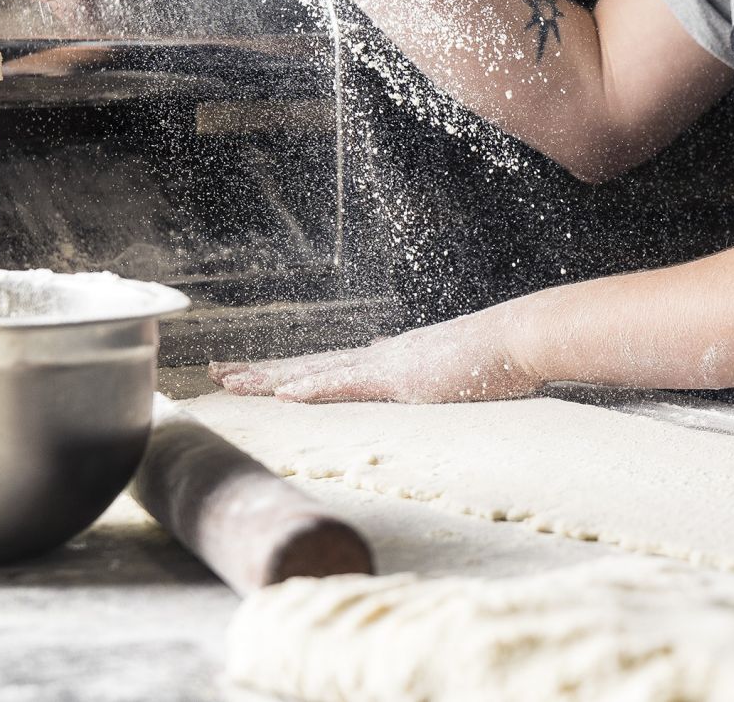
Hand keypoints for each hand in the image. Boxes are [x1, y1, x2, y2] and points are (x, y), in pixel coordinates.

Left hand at [207, 308, 545, 403]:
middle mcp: (379, 358)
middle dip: (260, 371)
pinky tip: (282, 394)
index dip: (290, 372)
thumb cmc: (495, 358)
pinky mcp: (400, 378)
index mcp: (389, 360)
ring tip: (227, 382)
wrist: (518, 340)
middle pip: (307, 365)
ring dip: (268, 378)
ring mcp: (387, 366)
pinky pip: (347, 385)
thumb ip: (418, 367)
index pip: (328, 367)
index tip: (256, 375)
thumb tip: (392, 360)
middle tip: (215, 373)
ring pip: (314, 372)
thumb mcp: (449, 369)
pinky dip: (312, 389)